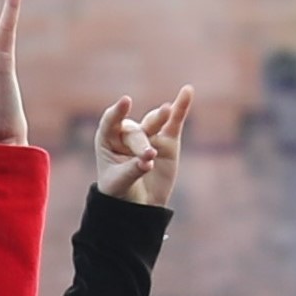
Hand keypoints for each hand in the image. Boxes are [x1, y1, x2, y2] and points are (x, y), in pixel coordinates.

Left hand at [86, 86, 191, 207]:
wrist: (138, 204)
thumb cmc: (120, 191)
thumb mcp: (119, 183)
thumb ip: (132, 169)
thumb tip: (149, 159)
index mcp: (108, 139)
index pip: (110, 122)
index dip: (117, 112)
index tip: (126, 102)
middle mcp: (127, 133)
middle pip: (135, 132)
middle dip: (141, 145)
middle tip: (148, 157)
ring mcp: (148, 134)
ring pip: (154, 122)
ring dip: (160, 116)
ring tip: (167, 110)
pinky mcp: (167, 139)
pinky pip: (174, 121)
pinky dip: (181, 107)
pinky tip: (187, 91)